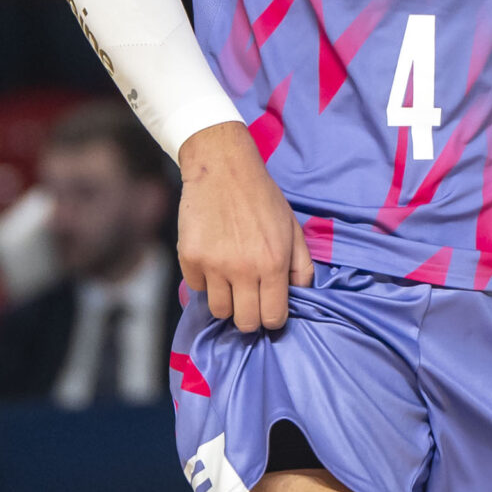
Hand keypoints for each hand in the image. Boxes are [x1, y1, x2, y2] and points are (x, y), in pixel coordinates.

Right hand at [177, 121, 313, 332]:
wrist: (223, 169)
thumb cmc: (262, 197)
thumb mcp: (292, 228)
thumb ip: (301, 265)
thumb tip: (301, 295)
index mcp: (273, 264)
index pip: (273, 318)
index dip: (272, 318)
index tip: (269, 308)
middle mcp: (244, 270)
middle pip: (245, 323)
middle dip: (250, 316)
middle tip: (250, 299)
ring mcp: (213, 266)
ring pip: (219, 311)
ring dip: (227, 301)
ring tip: (231, 280)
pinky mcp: (189, 258)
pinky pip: (197, 288)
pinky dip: (205, 281)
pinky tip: (213, 261)